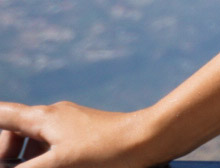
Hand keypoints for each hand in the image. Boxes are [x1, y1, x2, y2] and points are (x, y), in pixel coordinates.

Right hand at [0, 102, 160, 167]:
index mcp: (42, 118)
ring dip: (24, 155)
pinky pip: (53, 142)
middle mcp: (53, 115)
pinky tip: (52, 167)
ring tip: (27, 167)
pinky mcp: (82, 132)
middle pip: (14, 129)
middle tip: (9, 165)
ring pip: (34, 137)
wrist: (147, 139)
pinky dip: (43, 156)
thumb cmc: (104, 150)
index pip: (2, 115)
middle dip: (6, 151)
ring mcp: (69, 123)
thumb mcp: (57, 163)